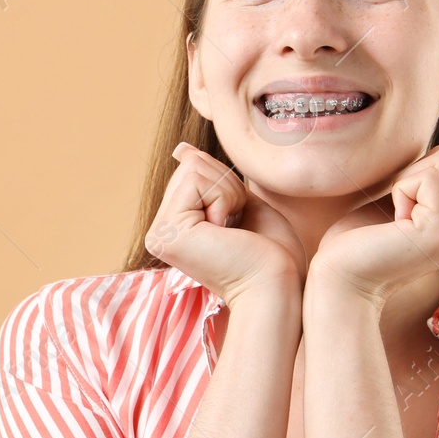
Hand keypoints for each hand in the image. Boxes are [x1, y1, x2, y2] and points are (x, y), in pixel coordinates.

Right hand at [145, 141, 306, 307]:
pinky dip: (225, 199)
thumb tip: (181, 150)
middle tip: (237, 227)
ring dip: (228, 194)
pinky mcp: (168, 233)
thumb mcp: (240, 204)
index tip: (238, 223)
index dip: (227, 184)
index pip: (193, 170)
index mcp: (175, 227)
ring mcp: (160, 234)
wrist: (279, 286)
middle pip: (191, 165)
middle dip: (227, 186)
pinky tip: (227, 232)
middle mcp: (159, 232)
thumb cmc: (271, 253)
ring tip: (233, 231)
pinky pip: (197, 180)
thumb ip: (212, 180)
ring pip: (193, 168)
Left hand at [309, 136, 438, 305]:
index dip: (411, 177)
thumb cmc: (357, 243)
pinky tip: (393, 225)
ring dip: (404, 184)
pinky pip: (428, 177)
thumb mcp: (399, 201)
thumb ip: (432, 177)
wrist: (339, 281)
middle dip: (409, 177)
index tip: (394, 216)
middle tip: (391, 219)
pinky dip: (400, 192)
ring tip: (393, 223)